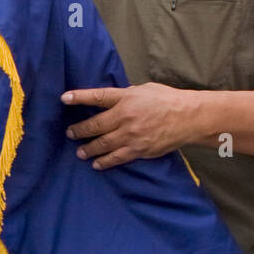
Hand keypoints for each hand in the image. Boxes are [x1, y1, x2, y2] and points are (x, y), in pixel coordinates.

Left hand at [62, 83, 201, 168]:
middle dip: (79, 130)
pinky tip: (96, 164)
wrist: (189, 117)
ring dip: (88, 149)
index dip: (79, 97)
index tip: (64, 98)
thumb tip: (112, 99)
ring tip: (80, 152)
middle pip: (95, 125)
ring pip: (103, 144)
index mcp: (126, 98)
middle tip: (70, 133)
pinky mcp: (139, 150)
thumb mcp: (145, 90)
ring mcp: (131, 135)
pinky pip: (117, 158)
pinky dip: (104, 162)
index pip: (97, 97)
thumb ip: (126, 95)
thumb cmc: (168, 100)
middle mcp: (125, 117)